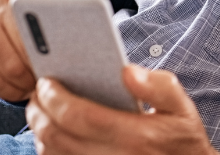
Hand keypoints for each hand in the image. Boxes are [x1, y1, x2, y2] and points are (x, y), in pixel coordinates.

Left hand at [26, 65, 219, 154]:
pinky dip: (48, 148)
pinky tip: (53, 132)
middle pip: (57, 136)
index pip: (80, 116)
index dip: (55, 98)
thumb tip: (126, 72)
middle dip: (39, 111)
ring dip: (39, 129)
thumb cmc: (180, 140)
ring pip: (52, 153)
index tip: (47, 81)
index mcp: (137, 136)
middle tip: (38, 93)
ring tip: (42, 109)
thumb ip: (158, 86)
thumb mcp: (181, 108)